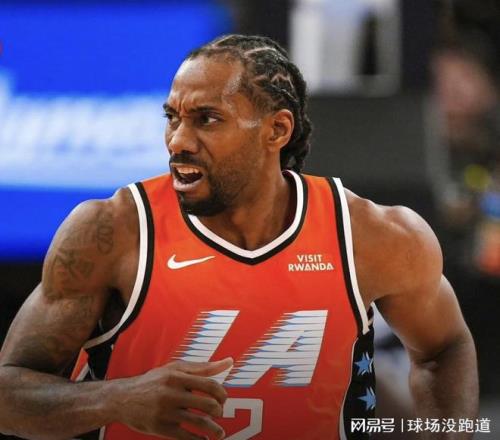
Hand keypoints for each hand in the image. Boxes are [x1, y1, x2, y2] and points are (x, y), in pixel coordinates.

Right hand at [116, 357, 232, 439]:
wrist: (122, 398)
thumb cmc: (154, 381)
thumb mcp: (175, 368)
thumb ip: (202, 367)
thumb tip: (229, 362)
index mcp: (177, 376)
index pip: (209, 385)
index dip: (222, 394)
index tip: (223, 399)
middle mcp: (171, 393)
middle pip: (207, 404)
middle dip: (219, 411)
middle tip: (219, 414)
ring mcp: (165, 411)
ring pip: (199, 422)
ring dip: (214, 430)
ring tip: (219, 433)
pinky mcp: (159, 428)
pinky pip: (185, 437)